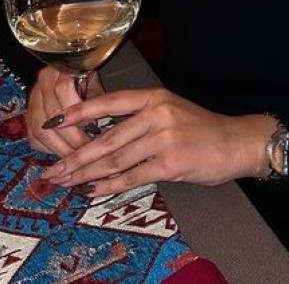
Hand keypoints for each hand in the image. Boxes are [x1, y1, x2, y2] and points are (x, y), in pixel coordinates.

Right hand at [26, 66, 103, 156]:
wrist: (66, 67)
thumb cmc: (86, 77)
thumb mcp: (95, 82)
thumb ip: (96, 102)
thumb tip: (103, 130)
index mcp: (60, 70)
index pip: (63, 90)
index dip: (77, 114)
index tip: (93, 132)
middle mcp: (42, 83)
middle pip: (50, 115)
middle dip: (69, 138)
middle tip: (86, 152)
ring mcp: (32, 99)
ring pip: (40, 130)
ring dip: (59, 148)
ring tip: (75, 157)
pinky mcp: (28, 115)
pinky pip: (33, 137)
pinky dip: (47, 148)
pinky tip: (61, 153)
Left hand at [38, 87, 276, 196]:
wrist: (235, 142)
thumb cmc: (201, 129)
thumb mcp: (170, 111)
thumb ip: (139, 119)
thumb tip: (102, 136)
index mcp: (154, 97)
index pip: (109, 102)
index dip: (79, 113)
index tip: (53, 122)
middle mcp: (156, 113)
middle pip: (107, 137)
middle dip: (76, 156)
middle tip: (53, 169)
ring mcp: (164, 138)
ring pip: (116, 159)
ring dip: (87, 175)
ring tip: (66, 183)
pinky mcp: (170, 163)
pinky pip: (133, 177)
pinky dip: (110, 186)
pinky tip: (94, 191)